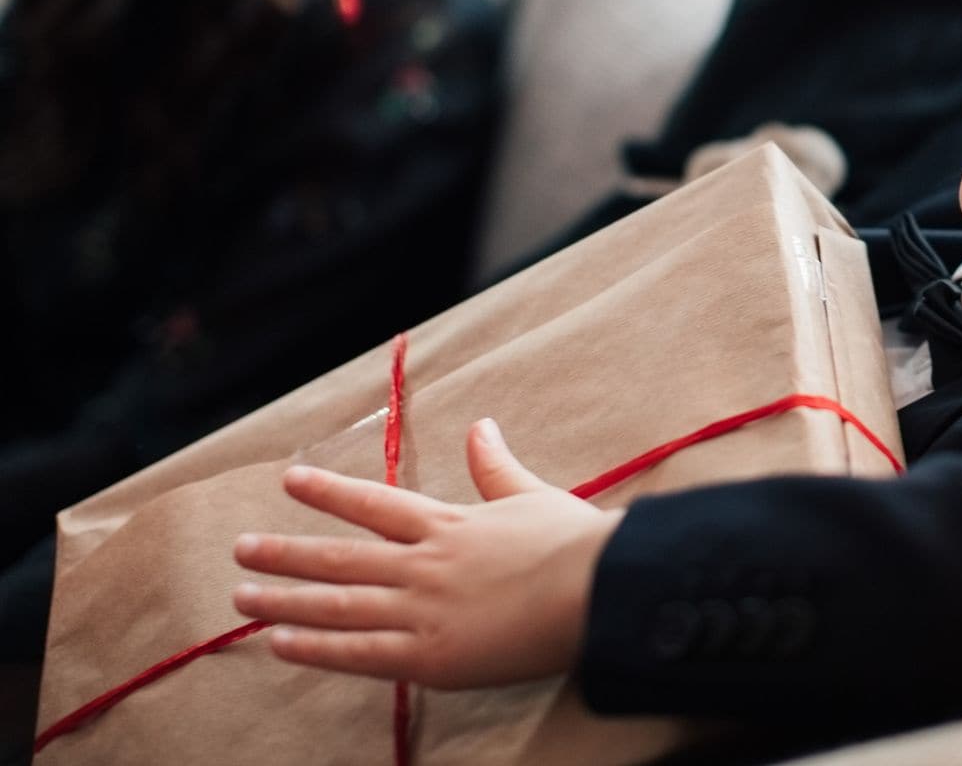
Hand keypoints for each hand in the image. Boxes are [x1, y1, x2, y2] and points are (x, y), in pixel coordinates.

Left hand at [232, 418, 620, 688]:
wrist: (598, 591)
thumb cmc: (575, 545)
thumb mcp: (532, 496)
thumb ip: (496, 467)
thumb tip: (481, 426)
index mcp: (448, 524)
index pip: (374, 503)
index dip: (329, 493)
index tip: (288, 482)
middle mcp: (423, 564)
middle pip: (340, 557)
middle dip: (286, 553)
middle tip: (241, 551)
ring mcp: (422, 611)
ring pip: (338, 604)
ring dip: (285, 599)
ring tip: (242, 598)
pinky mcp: (431, 656)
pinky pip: (360, 654)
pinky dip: (317, 648)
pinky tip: (281, 643)